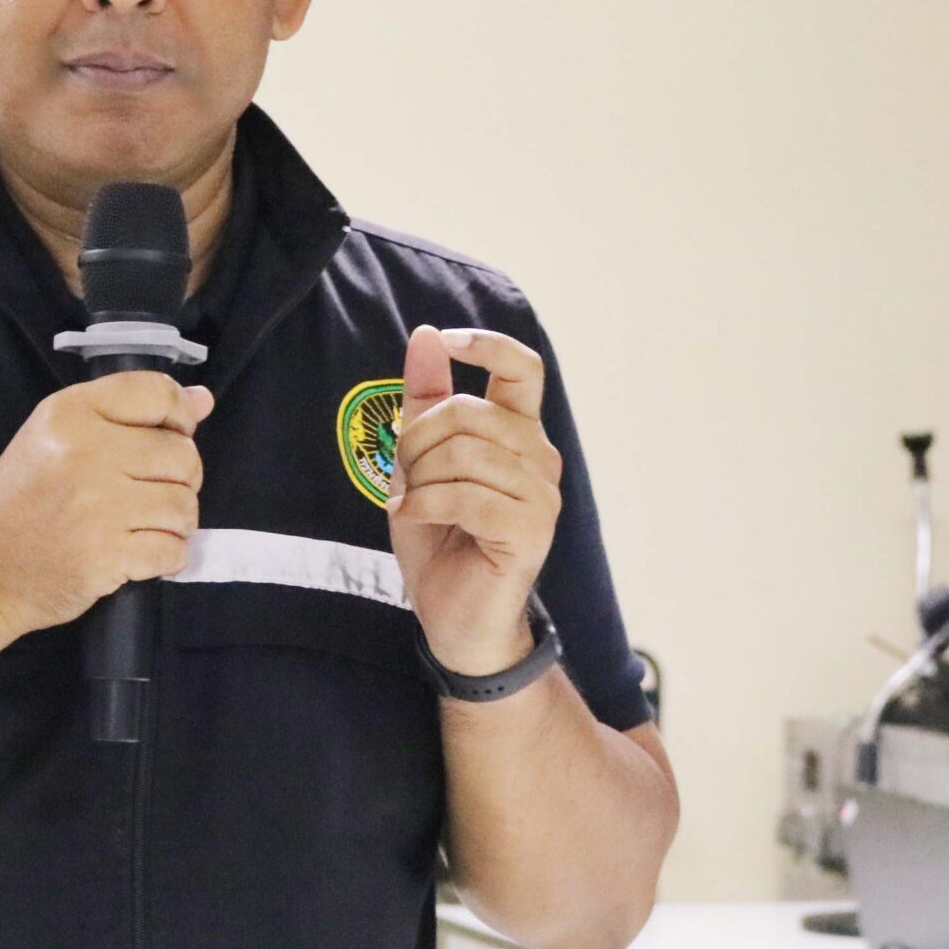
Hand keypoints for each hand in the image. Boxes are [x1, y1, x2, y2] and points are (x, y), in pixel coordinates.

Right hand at [0, 372, 215, 640]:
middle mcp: (87, 452)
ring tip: (143, 526)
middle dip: (180, 478)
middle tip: (149, 493)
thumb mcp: (56, 439)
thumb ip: (128, 416)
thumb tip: (203, 400)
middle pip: (183, 455)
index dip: (180, 416)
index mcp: (70, 413)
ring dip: (176, 521)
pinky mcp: (108, 555)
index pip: (158, 394)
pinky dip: (167, 556)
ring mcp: (99, 506)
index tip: (171, 437)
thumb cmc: (18, 502)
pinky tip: (139, 554)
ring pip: (185, 505)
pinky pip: (174, 550)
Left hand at [387, 324, 562, 675]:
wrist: (452, 614)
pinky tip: (415, 519)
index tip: (447, 339)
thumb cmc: (439, 537)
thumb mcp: (419, 460)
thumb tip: (426, 334)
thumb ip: (426, 398)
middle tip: (407, 478)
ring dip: (419, 480)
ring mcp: (541, 494)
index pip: (522, 367)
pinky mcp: (531, 530)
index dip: (486, 344)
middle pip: (467, 412)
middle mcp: (539, 457)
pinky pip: (464, 496)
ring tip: (414, 504)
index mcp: (518, 433)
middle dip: (416, 441)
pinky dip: (424, 505)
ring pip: (463, 454)